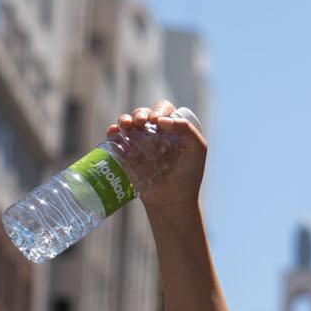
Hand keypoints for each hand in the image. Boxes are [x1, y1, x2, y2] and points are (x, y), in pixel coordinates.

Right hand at [114, 101, 207, 215]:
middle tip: (141, 122)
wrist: (172, 200)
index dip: (159, 110)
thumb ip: (187, 130)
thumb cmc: (188, 176)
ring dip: (125, 119)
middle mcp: (155, 134)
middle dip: (140, 113)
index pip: (164, 110)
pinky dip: (113, 131)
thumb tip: (160, 120)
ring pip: (128, 123)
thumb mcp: (197, 150)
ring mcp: (139, 143)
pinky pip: (116, 138)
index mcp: (173, 130)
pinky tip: (114, 132)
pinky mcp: (126, 154)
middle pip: (143, 113)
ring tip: (126, 125)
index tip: (158, 120)